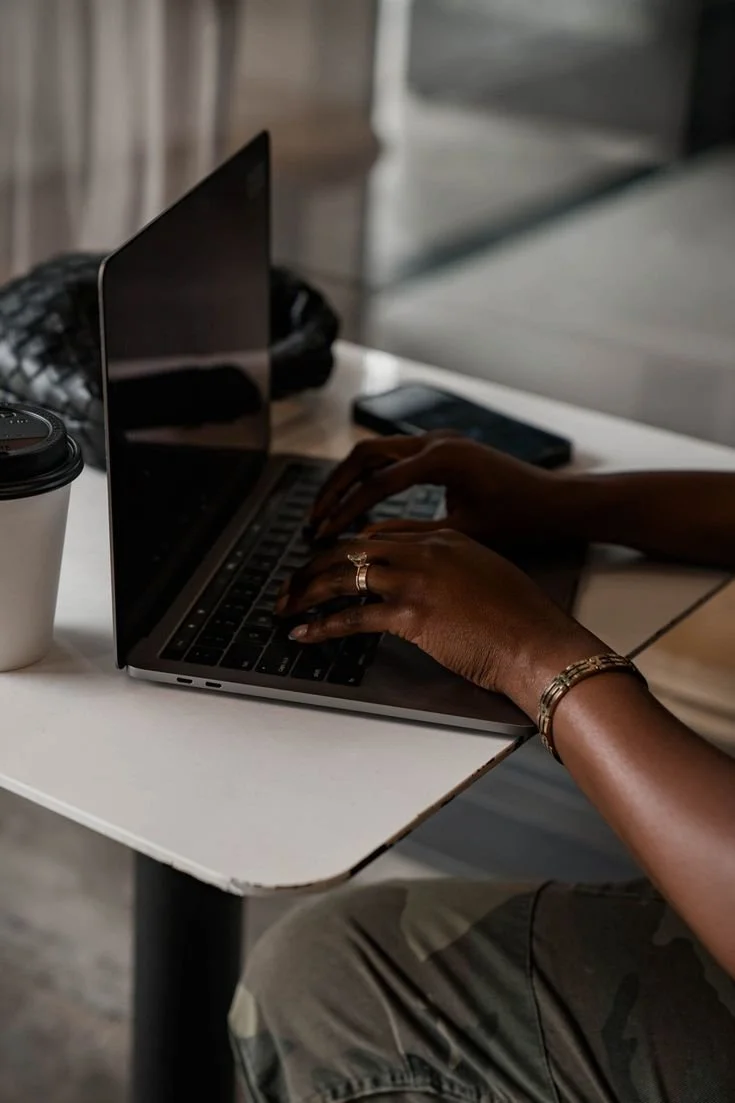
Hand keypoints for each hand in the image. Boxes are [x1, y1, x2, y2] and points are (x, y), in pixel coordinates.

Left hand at [278, 529, 598, 710]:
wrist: (537, 641)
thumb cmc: (521, 617)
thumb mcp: (487, 574)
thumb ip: (452, 566)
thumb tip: (426, 579)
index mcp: (443, 538)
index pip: (378, 535)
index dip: (345, 550)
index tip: (326, 564)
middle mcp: (424, 552)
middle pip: (350, 549)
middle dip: (312, 567)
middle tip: (290, 584)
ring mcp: (415, 581)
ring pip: (342, 577)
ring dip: (305, 593)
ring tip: (284, 607)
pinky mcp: (411, 615)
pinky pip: (351, 617)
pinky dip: (321, 625)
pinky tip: (304, 633)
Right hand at [310, 432, 569, 546]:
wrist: (555, 502)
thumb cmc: (519, 519)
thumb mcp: (463, 533)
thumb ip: (411, 534)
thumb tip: (365, 540)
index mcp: (442, 459)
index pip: (377, 484)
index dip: (346, 510)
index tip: (324, 533)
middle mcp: (436, 442)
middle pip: (365, 456)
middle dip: (335, 487)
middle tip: (314, 517)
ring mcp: (439, 441)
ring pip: (376, 453)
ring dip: (349, 480)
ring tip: (328, 510)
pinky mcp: (442, 449)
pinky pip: (394, 457)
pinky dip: (371, 478)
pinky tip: (360, 503)